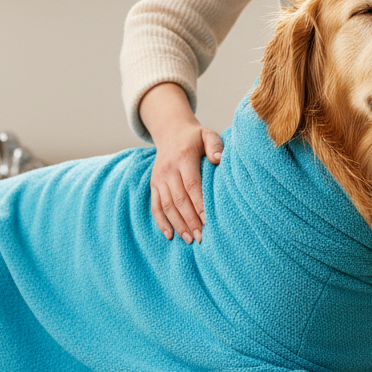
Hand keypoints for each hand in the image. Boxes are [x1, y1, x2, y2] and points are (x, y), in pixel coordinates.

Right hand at [139, 83, 223, 243]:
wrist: (170, 132)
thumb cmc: (195, 138)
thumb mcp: (207, 134)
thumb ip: (215, 145)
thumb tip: (218, 160)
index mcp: (183, 157)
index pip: (192, 184)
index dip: (199, 204)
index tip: (208, 221)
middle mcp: (168, 169)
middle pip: (179, 199)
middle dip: (190, 220)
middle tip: (201, 237)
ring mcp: (159, 178)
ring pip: (166, 205)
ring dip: (178, 224)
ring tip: (189, 240)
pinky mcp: (153, 184)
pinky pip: (155, 206)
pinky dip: (161, 222)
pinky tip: (170, 235)